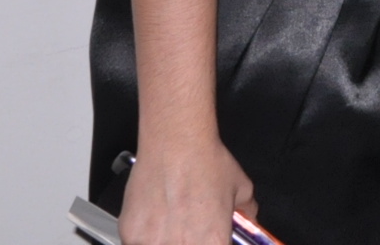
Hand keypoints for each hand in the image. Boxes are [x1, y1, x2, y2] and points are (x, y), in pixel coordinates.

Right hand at [119, 138, 256, 244]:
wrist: (177, 145)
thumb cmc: (206, 163)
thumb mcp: (241, 187)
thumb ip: (246, 211)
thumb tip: (248, 218)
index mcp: (213, 241)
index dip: (212, 241)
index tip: (208, 237)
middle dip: (187, 240)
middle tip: (186, 226)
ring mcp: (153, 243)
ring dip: (163, 238)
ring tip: (170, 220)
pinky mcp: (130, 235)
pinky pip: (137, 241)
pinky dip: (144, 234)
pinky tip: (154, 215)